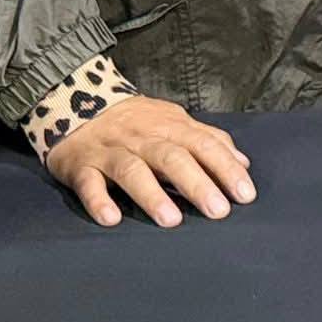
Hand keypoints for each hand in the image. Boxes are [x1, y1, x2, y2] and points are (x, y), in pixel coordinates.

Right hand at [45, 95, 255, 227]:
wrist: (76, 101)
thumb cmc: (136, 121)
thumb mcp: (175, 121)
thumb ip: (208, 140)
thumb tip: (243, 162)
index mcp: (171, 127)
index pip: (204, 145)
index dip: (226, 169)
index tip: (245, 195)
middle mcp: (143, 138)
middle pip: (173, 158)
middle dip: (197, 184)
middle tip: (218, 211)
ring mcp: (111, 152)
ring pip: (133, 171)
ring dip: (152, 195)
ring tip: (172, 221)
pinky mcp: (81, 166)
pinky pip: (88, 184)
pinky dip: (98, 200)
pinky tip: (111, 219)